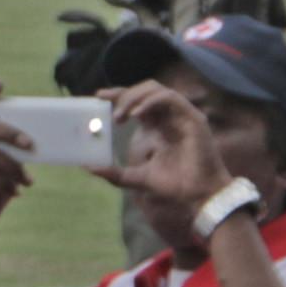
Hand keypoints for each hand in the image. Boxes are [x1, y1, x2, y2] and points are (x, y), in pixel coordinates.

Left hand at [104, 80, 232, 219]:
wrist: (197, 197)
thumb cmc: (174, 187)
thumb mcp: (136, 178)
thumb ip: (114, 172)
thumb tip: (88, 168)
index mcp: (158, 126)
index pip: (137, 101)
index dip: (119, 95)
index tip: (99, 97)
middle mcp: (170, 117)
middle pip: (145, 90)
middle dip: (123, 94)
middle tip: (106, 105)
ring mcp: (183, 116)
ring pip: (156, 90)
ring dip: (134, 97)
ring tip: (120, 116)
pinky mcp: (193, 118)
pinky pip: (170, 98)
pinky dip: (150, 101)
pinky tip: (136, 115)